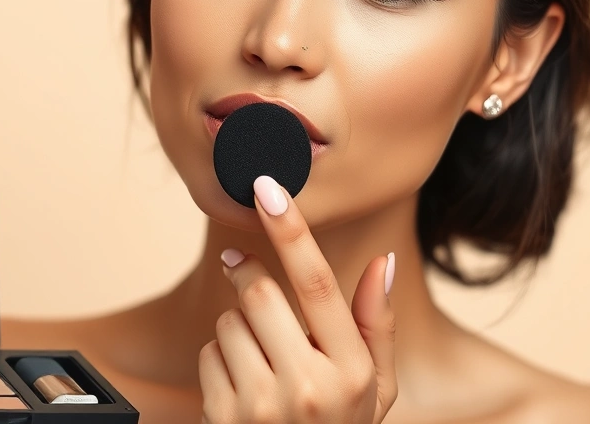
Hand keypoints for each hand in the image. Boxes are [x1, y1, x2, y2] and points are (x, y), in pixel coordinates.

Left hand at [199, 176, 397, 423]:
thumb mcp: (375, 388)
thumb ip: (378, 326)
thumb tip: (382, 262)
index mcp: (352, 371)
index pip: (317, 284)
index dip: (291, 231)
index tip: (266, 188)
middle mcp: (310, 388)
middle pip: (258, 295)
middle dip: (249, 278)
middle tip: (247, 276)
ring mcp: (262, 406)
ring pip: (227, 323)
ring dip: (238, 330)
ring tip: (262, 365)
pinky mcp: (224, 417)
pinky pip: (207, 354)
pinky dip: (219, 361)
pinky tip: (243, 389)